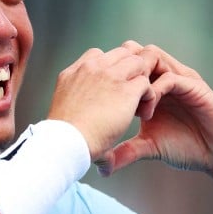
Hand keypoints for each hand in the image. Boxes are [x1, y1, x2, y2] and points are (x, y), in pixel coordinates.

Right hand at [46, 43, 156, 160]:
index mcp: (73, 73)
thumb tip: (101, 159)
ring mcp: (109, 75)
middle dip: (130, 71)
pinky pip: (146, 83)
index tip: (113, 91)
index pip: (99, 56)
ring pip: (137, 64)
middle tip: (131, 97)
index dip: (111, 70)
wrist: (65, 143)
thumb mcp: (68, 118)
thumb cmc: (62, 139)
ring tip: (140, 106)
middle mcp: (91, 68)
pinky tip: (144, 114)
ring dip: (142, 81)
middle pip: (122, 54)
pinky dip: (150, 97)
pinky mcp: (126, 89)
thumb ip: (82, 120)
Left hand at [95, 42, 212, 176]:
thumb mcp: (148, 147)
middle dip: (119, 70)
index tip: (95, 102)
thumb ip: (125, 151)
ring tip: (127, 103)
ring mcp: (180, 79)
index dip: (108, 76)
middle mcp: (164, 77)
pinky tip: (146, 113)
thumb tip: (101, 167)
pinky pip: (171, 78)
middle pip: (134, 52)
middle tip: (108, 97)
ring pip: (151, 57)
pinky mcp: (195, 87)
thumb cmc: (186, 147)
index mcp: (151, 86)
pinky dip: (155, 90)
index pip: (123, 64)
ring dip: (136, 76)